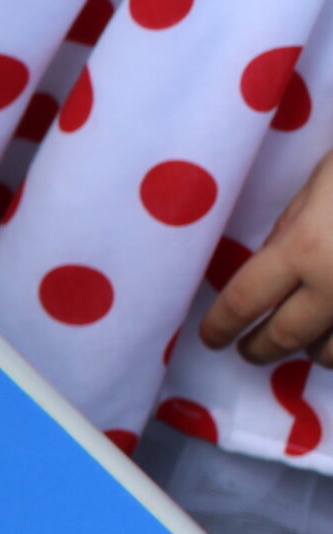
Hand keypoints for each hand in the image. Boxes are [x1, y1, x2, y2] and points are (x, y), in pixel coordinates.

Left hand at [200, 148, 332, 364]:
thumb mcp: (323, 182)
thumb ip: (291, 227)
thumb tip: (266, 265)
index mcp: (306, 248)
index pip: (244, 301)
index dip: (221, 325)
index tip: (212, 338)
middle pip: (285, 337)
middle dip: (260, 348)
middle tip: (250, 350)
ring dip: (314, 351)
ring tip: (306, 344)